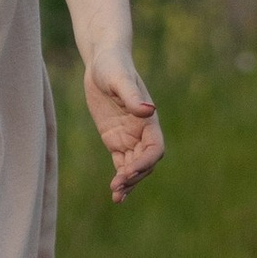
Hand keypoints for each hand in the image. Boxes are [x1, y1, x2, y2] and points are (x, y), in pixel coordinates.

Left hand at [83, 53, 163, 200]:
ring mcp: (129, 137)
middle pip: (146, 163)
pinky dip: (121, 178)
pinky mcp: (115, 140)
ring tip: (116, 196)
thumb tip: (148, 110)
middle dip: (134, 177)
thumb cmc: (113, 65)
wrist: (102, 61)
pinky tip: (115, 192)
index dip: (145, 163)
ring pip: (134, 167)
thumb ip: (131, 95)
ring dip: (128, 182)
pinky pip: (121, 164)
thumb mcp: (119, 78)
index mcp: (148, 120)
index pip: (155, 149)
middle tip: (117, 188)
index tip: (127, 171)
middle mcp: (142, 132)